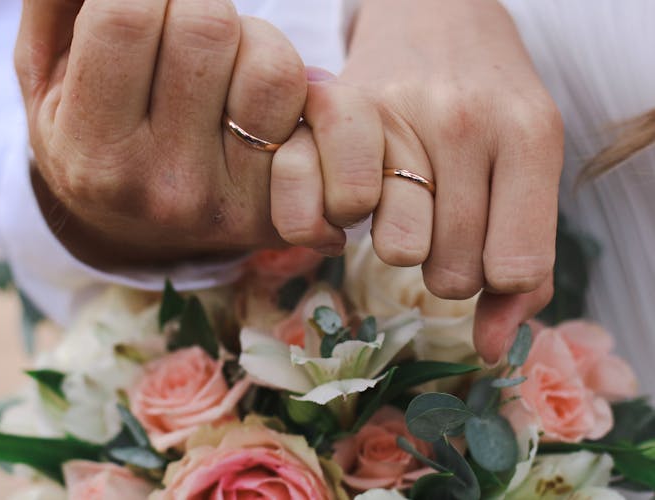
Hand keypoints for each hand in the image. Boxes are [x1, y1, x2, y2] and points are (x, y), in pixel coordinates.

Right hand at [15, 0, 307, 267]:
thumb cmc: (91, 139)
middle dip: (196, 8)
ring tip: (222, 70)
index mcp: (95, 154)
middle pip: (209, 28)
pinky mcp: (282, 211)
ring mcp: (232, 202)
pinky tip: (255, 105)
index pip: (129, 16)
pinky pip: (318, 112)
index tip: (146, 4)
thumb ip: (56, 6)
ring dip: (253, 44)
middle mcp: (166, 187)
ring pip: (273, 68)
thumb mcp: (47, 81)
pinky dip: (293, 88)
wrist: (133, 230)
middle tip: (181, 33)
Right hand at [340, 0, 563, 361]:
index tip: (489, 246)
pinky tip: (346, 207)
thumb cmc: (489, 100)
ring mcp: (391, 116)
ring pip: (397, 251)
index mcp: (529, 133)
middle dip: (447, 263)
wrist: (433, 12)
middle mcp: (462, 121)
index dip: (498, 277)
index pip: (514, 269)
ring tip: (399, 206)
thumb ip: (525, 263)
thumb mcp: (532, 164)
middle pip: (450, 271)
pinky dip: (329, 228)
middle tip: (441, 220)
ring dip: (397, 243)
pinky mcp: (328, 114)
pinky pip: (320, 215)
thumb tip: (493, 352)